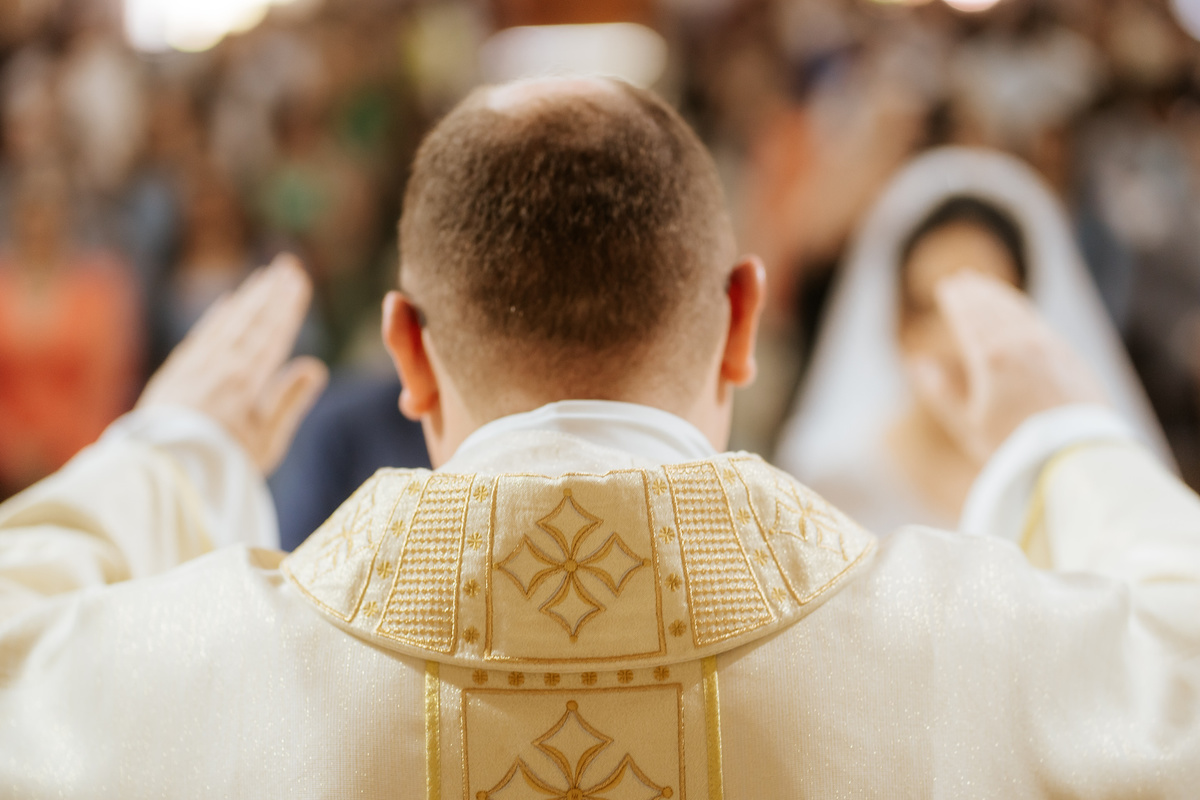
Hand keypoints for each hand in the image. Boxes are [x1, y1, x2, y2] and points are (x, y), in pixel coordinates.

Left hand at [138, 254, 328, 473]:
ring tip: (264, 276)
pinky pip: (202, 335)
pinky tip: (227, 303)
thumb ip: (289, 401)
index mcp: (248, 380)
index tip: (299, 281)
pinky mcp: (176, 374)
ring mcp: (196, 366)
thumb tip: (316, 365)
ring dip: (248, 298)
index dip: (287, 307)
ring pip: (227, 323)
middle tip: (287, 266)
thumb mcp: (266, 442)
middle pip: (251, 321)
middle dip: (271, 293)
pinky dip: (217, 316)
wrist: (162, 474)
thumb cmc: (222, 465)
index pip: (272, 334)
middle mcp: (221, 365)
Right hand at [907, 272, 1106, 463]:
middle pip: (994, 308)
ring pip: (1020, 311)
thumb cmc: (1015, 448)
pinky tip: (1019, 310)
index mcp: (991, 359)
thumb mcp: (968, 427)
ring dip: (1000, 295)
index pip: (970, 318)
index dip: (957, 300)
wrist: (1076, 460)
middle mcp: (1021, 344)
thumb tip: (920, 365)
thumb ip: (942, 393)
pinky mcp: (1070, 356)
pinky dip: (1023, 310)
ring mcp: (1049, 348)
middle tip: (964, 278)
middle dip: (977, 291)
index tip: (947, 286)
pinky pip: (1040, 322)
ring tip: (988, 285)